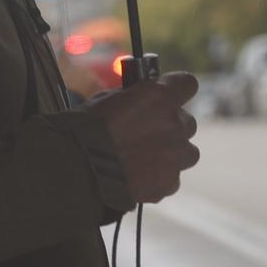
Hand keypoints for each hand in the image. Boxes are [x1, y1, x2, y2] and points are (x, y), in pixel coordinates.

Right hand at [91, 72, 200, 203]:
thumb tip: (142, 99)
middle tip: (148, 134)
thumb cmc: (87, 130)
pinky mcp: (170, 182)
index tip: (170, 95)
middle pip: (188, 122)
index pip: (188, 84)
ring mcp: (176, 155)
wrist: (79, 169)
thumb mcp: (108, 99)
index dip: (178, 89)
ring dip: (173, 153)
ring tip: (147, 159)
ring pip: (188, 153)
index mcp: (160, 96)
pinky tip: (139, 178)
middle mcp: (174, 124)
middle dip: (172, 127)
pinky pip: (172, 178)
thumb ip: (135, 98)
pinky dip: (160, 178)